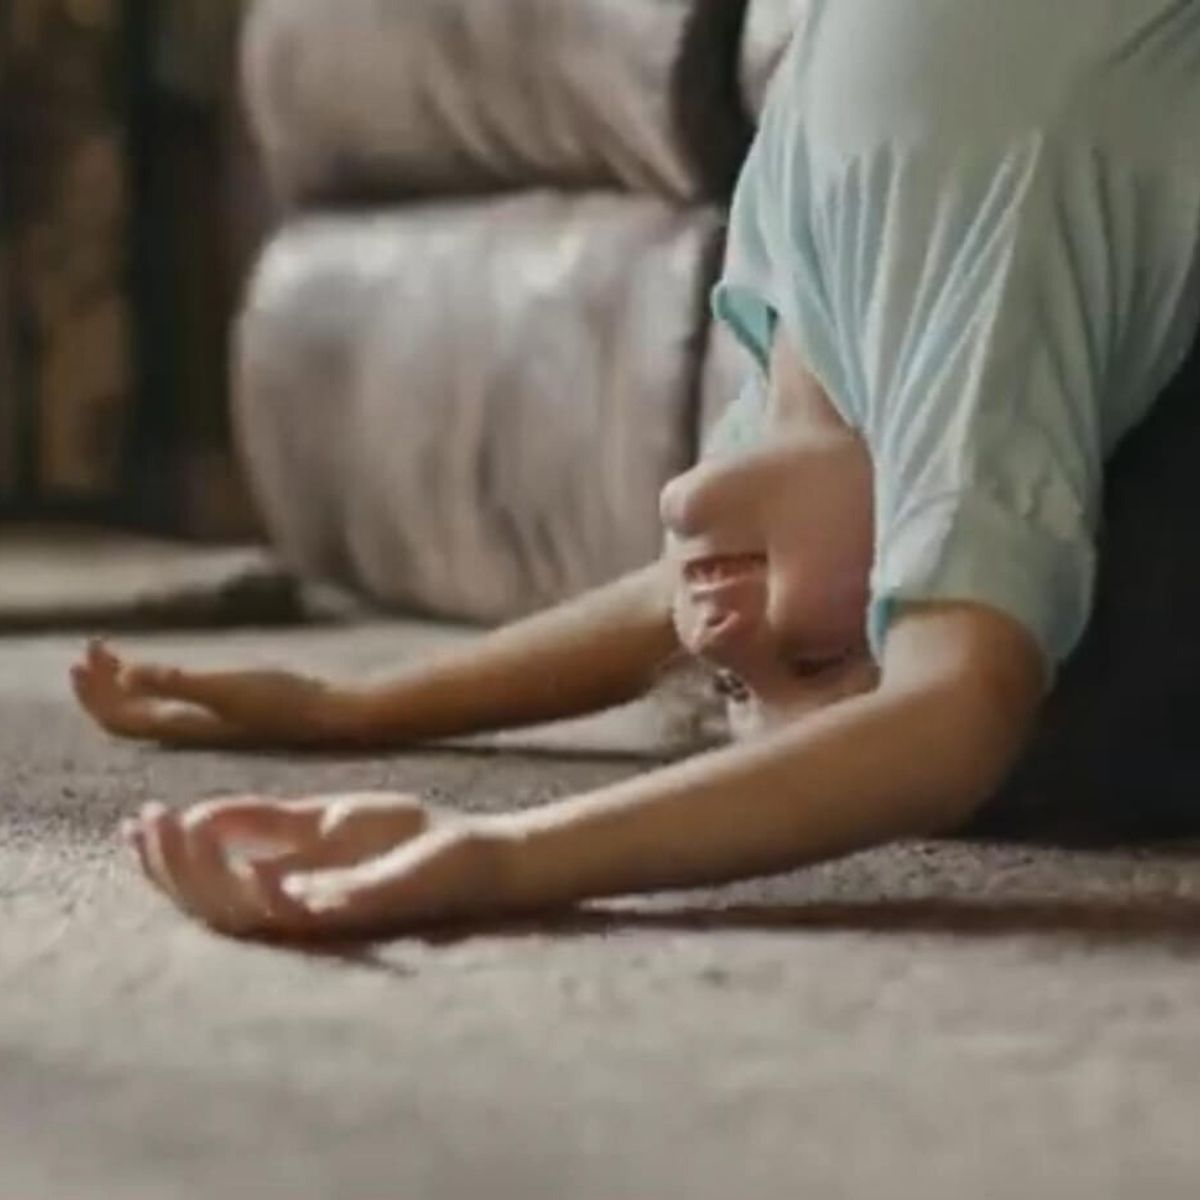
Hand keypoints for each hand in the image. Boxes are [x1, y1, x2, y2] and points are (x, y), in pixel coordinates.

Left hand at [72, 640, 343, 745]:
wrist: (329, 714)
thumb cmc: (283, 699)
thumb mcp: (228, 687)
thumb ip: (177, 683)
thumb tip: (124, 677)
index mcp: (180, 728)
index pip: (117, 719)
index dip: (92, 695)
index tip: (82, 657)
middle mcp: (186, 731)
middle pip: (124, 715)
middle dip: (100, 684)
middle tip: (93, 645)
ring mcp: (203, 723)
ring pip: (144, 708)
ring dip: (121, 682)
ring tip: (113, 652)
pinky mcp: (222, 713)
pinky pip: (168, 702)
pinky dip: (151, 682)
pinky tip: (160, 665)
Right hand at [122, 792, 508, 938]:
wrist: (476, 850)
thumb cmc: (407, 838)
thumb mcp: (323, 817)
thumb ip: (265, 820)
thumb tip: (195, 812)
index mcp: (282, 883)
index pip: (207, 879)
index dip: (165, 856)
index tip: (133, 820)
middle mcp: (293, 907)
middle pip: (210, 904)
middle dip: (170, 867)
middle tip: (145, 823)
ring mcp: (325, 915)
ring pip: (244, 917)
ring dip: (204, 879)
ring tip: (176, 832)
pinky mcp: (361, 912)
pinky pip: (308, 917)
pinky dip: (275, 898)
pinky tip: (253, 873)